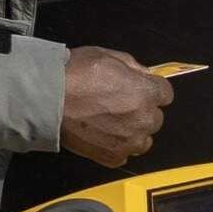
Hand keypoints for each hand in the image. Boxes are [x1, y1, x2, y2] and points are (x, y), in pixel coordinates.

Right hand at [60, 46, 172, 167]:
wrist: (47, 99)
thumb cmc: (74, 73)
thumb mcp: (105, 55)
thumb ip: (132, 66)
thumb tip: (143, 75)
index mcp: (146, 93)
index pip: (165, 94)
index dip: (150, 88)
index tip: (137, 88)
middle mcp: (144, 120)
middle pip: (155, 117)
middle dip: (140, 110)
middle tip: (116, 103)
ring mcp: (130, 141)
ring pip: (143, 138)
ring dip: (132, 130)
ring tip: (109, 121)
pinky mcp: (114, 156)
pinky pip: (124, 152)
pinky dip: (115, 145)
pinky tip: (100, 134)